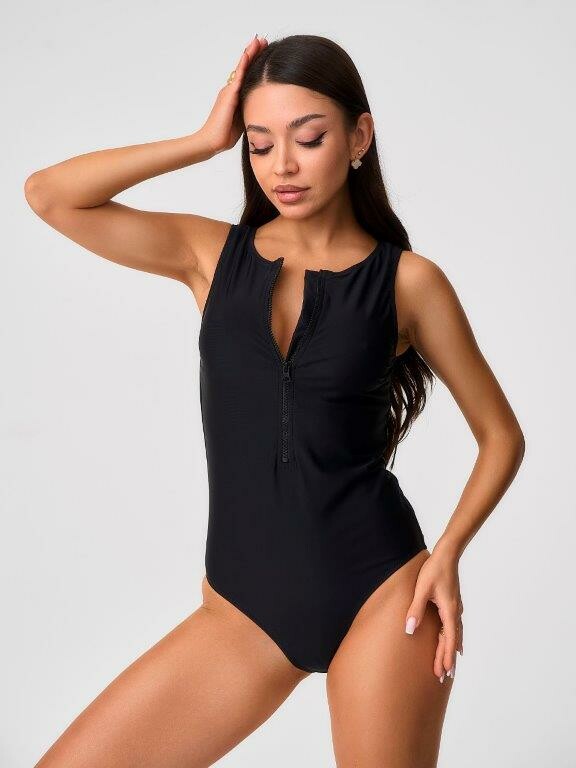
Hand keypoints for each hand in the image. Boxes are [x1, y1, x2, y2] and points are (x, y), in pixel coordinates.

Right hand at [199, 35, 267, 154]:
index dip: (254, 64)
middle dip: (253, 53)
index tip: (264, 52)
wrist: (212, 141)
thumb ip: (249, 111)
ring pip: (241, 68)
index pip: (246, 77)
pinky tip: (249, 52)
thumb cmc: (225, 136)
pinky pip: (238, 76)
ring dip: (250, 53)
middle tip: (263, 40)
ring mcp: (229, 91)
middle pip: (244, 68)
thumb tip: (264, 111)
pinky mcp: (229, 94)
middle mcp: (230, 90)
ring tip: (258, 40)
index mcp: (234, 97)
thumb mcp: (242, 120)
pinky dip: (244, 63)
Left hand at [404, 548, 463, 682]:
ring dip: (451, 651)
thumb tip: (409, 630)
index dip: (447, 657)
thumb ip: (415, 610)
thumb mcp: (421, 589)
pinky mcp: (452, 604)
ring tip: (450, 667)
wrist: (446, 555)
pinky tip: (455, 643)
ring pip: (454, 635)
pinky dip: (454, 639)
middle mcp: (454, 612)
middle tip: (443, 678)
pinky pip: (454, 627)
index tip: (446, 673)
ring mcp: (455, 608)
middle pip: (452, 640)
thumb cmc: (434, 570)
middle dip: (448, 659)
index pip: (449, 639)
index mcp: (449, 610)